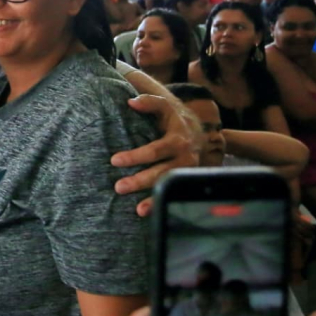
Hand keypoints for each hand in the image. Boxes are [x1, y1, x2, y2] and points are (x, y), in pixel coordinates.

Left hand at [112, 96, 199, 215]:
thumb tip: (130, 102)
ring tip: (137, 209)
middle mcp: (184, 158)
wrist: (200, 134)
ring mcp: (186, 173)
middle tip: (118, 187)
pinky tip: (147, 212)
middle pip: (161, 172)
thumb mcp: (165, 108)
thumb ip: (149, 103)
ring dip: (153, 198)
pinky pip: (173, 195)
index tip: (114, 160)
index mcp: (177, 140)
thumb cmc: (174, 121)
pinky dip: (161, 204)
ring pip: (168, 186)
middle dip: (140, 181)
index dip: (135, 156)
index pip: (155, 150)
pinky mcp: (185, 183)